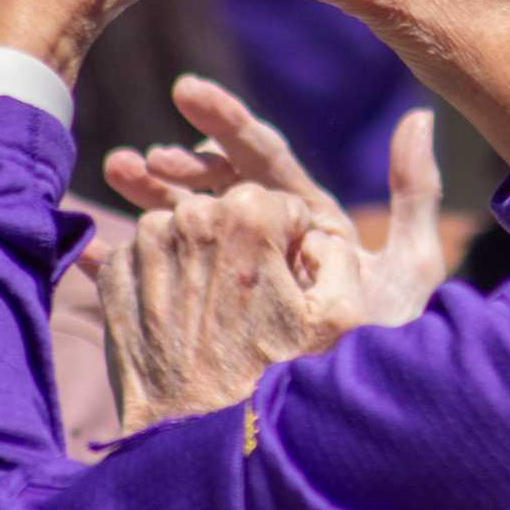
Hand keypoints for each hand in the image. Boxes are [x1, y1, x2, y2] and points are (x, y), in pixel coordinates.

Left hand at [88, 182, 361, 430]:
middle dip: (242, 245)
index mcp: (249, 216)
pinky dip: (162, 277)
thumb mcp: (341, 320)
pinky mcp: (114, 280)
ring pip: (181, 229)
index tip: (288, 280)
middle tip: (251, 301)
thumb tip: (314, 238)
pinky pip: (143, 257)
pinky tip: (182, 318)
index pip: (278, 205)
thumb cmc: (276, 382)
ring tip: (215, 312)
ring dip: (199, 257)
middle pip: (226, 212)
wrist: (198, 445)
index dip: (291, 243)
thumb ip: (340, 256)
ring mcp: (144, 248)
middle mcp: (190, 219)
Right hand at [102, 74, 447, 327]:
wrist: (360, 412)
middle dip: (176, 166)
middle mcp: (270, 242)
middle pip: (215, 189)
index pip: (262, 159)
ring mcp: (237, 278)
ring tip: (114, 173)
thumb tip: (419, 116)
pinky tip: (90, 248)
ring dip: (148, 199)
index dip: (226, 122)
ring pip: (186, 226)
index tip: (187, 97)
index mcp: (308, 219)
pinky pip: (161, 282)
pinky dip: (126, 264)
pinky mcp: (210, 315)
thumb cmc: (390, 339)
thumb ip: (414, 193)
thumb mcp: (412, 265)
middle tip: (141, 156)